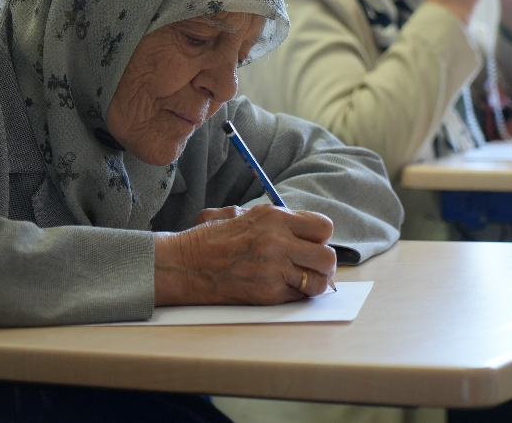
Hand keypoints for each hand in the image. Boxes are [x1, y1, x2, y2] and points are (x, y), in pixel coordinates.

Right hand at [154, 204, 335, 305]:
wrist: (183, 265)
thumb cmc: (209, 239)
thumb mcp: (240, 214)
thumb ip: (272, 220)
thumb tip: (299, 231)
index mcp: (273, 217)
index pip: (323, 227)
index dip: (320, 237)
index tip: (310, 243)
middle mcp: (278, 241)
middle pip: (328, 256)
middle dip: (322, 264)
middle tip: (309, 266)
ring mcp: (274, 269)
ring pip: (319, 281)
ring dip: (313, 283)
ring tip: (300, 281)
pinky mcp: (268, 293)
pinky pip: (298, 297)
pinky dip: (295, 296)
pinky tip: (280, 289)